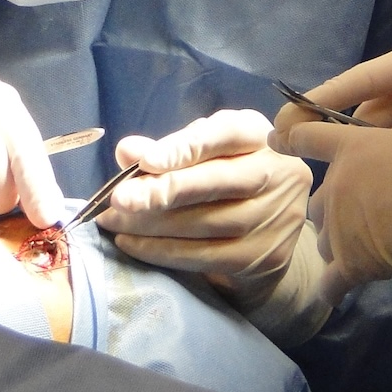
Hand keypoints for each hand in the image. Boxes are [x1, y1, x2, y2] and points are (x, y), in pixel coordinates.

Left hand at [96, 110, 312, 309]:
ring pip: (205, 223)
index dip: (186, 148)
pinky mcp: (264, 257)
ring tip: (113, 221)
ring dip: (151, 225)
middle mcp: (278, 173)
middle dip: (163, 191)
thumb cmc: (227, 179)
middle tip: (119, 199)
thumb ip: (167, 150)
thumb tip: (127, 151)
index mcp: (261, 136)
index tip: (146, 162)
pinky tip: (131, 243)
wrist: (270, 233)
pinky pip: (204, 255)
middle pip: (217, 181)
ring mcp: (276, 218)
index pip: (226, 135)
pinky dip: (161, 251)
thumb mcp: (204, 154)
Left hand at [274, 121, 391, 305]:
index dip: (292, 139)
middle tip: (367, 220)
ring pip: (325, 241)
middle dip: (336, 213)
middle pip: (319, 203)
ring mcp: (341, 224)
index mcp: (355, 147)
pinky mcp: (352, 262)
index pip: (309, 137)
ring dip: (340, 247)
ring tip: (368, 254)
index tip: (278, 141)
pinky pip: (331, 283)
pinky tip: (336, 293)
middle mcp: (338, 184)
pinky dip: (332, 289)